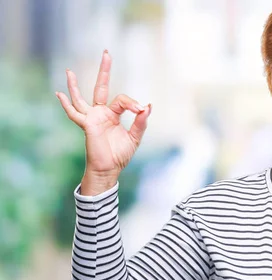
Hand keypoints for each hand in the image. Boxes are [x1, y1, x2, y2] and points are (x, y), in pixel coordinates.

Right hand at [56, 50, 150, 176]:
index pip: (123, 100)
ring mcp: (92, 118)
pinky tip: (59, 94)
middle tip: (107, 53)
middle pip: (101, 87)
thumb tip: (148, 106)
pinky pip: (74, 113)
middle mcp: (101, 113)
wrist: (110, 169)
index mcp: (113, 114)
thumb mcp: (135, 137)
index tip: (141, 110)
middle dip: (104, 70)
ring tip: (69, 71)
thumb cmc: (120, 154)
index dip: (133, 103)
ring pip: (81, 98)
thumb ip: (141, 122)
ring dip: (74, 85)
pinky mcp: (87, 125)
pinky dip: (66, 104)